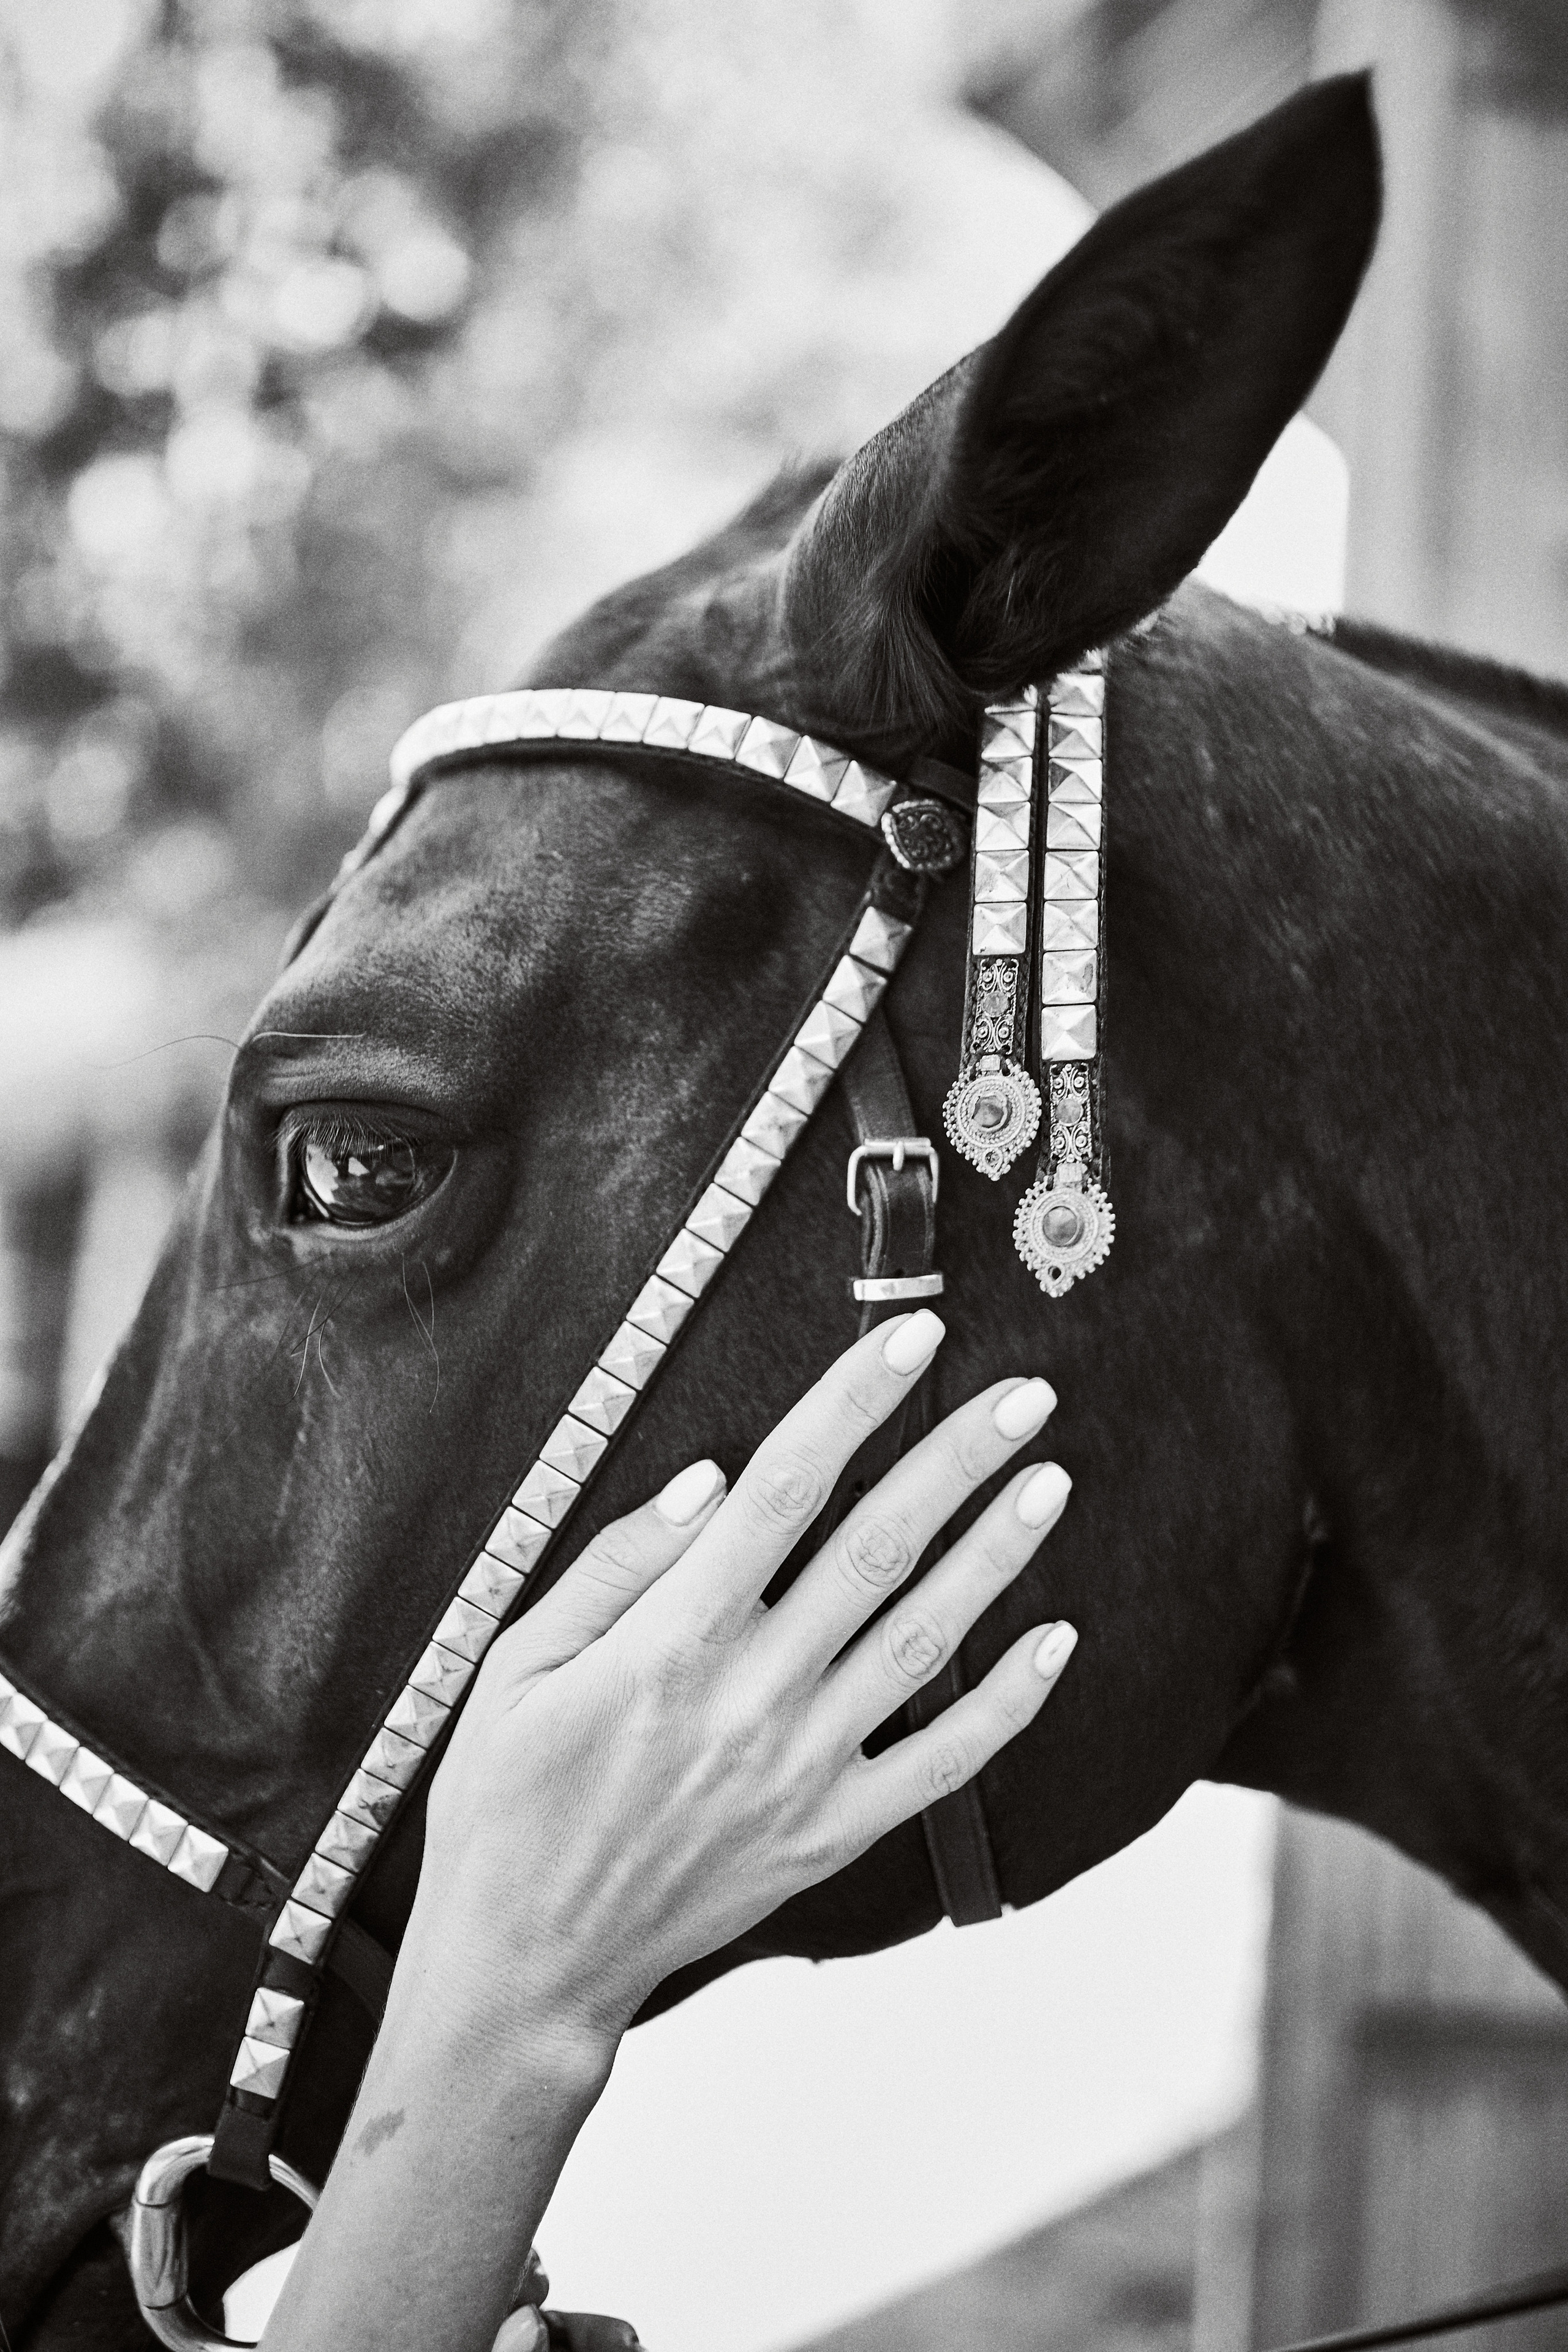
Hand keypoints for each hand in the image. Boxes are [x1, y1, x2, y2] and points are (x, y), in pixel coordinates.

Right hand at [412, 1310, 1075, 2064]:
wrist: (530, 1962)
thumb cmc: (509, 1804)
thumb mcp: (516, 1666)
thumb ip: (616, 1566)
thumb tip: (710, 1480)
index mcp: (670, 1642)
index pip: (783, 1490)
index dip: (851, 1405)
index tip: (910, 1342)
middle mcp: (751, 1696)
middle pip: (876, 1548)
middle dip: (956, 1460)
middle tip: (1025, 1397)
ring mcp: (802, 1769)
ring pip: (925, 1640)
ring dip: (997, 1556)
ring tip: (1051, 1482)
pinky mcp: (831, 1834)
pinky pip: (942, 1766)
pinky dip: (1009, 1705)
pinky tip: (1056, 1641)